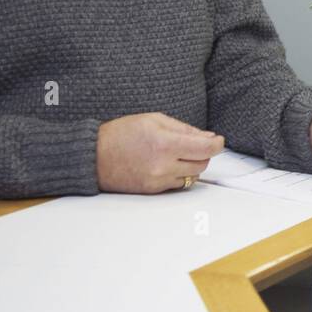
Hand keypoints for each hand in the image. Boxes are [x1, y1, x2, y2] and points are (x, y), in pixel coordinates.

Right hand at [96, 112, 224, 192]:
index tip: (218, 141)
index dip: (217, 144)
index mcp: (165, 144)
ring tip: (177, 154)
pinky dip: (179, 174)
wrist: (94, 157)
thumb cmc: (121, 134)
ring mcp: (159, 180)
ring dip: (192, 164)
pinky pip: (178, 184)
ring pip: (193, 176)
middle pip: (202, 163)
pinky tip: (167, 164)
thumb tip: (208, 137)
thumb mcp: (154, 120)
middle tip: (193, 144)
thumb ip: (184, 129)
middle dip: (203, 153)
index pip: (205, 149)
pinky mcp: (154, 191)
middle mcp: (163, 165)